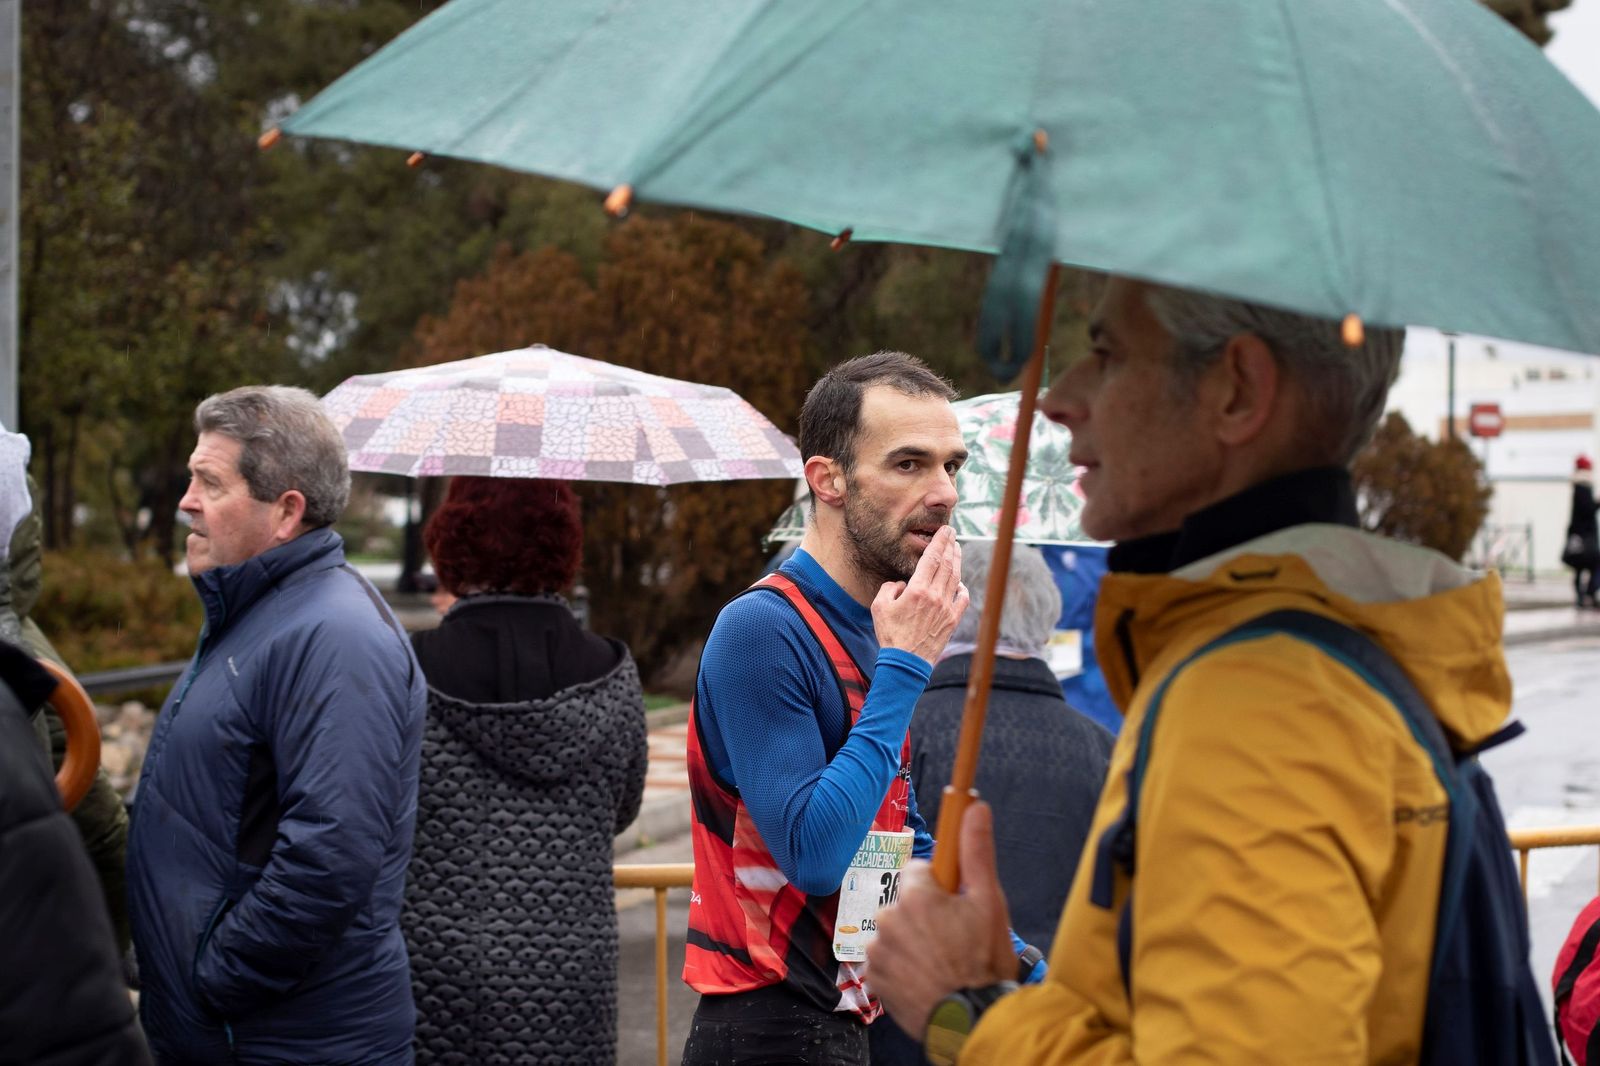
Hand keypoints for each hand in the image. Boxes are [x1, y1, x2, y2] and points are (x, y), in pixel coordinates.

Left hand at [868, 800, 1015, 1039]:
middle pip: (906, 902)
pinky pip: (884, 959)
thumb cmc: (983, 962)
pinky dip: (900, 966)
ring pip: (895, 931)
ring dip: (912, 942)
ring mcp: (878, 949)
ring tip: (940, 962)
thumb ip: (976, 851)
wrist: (971, 1020)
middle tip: (953, 939)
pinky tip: (924, 977)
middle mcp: (890, 917)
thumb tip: (975, 806)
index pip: (920, 873)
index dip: (940, 890)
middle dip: (925, 915)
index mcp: (916, 894)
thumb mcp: (989, 902)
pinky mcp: (873, 976)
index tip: (954, 907)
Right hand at [871, 526, 969, 663]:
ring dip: (957, 561)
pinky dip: (963, 588)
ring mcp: (947, 608)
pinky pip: (963, 599)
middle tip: (952, 533)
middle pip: (947, 564)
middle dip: (951, 545)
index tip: (945, 530)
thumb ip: (889, 588)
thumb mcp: (879, 607)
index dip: (939, 541)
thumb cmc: (890, 635)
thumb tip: (900, 584)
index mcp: (917, 590)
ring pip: (955, 578)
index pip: (931, 558)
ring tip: (957, 549)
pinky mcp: (952, 621)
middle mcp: (935, 596)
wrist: (906, 662)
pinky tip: (961, 583)